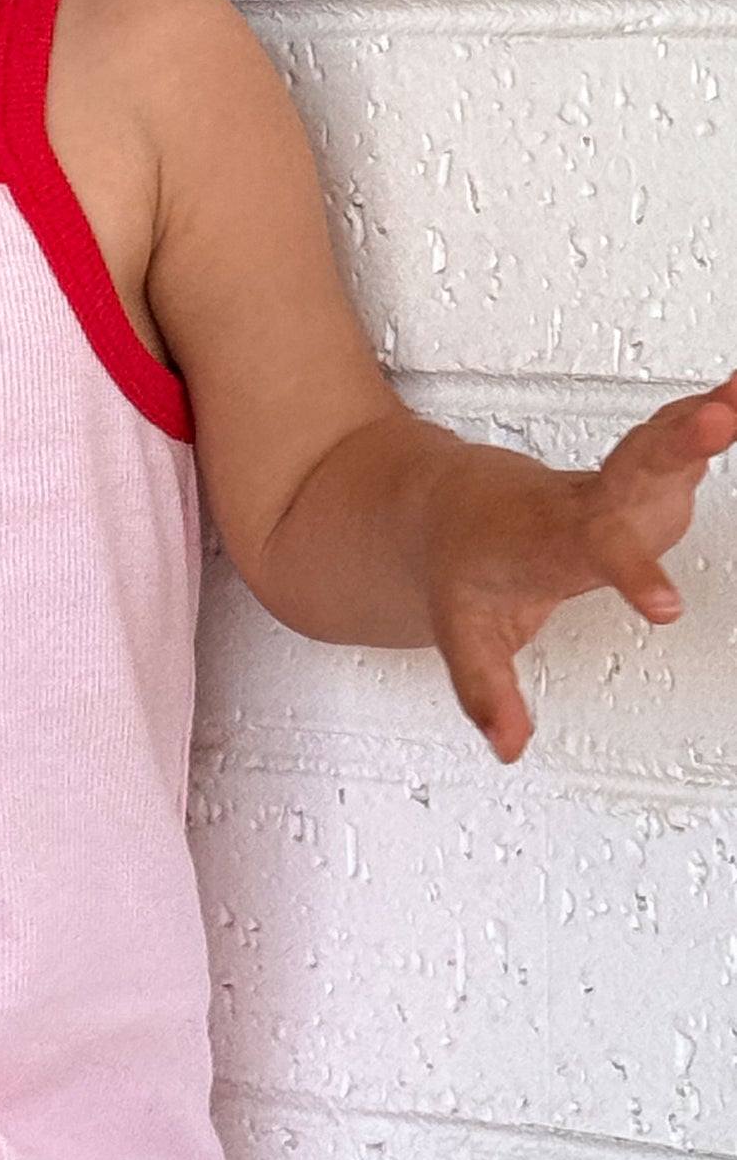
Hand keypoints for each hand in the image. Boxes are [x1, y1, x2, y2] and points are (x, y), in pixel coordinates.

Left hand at [427, 372, 736, 764]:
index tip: (666, 608)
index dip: (631, 576)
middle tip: (721, 419)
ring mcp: (617, 484)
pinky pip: (675, 439)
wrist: (449, 505)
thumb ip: (485, 688)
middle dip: (677, 443)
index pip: (594, 555)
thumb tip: (507, 745)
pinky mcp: (639, 475)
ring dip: (703, 418)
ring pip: (660, 444)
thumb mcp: (461, 632)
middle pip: (634, 469)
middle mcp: (587, 502)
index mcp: (549, 539)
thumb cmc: (463, 562)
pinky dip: (709, 415)